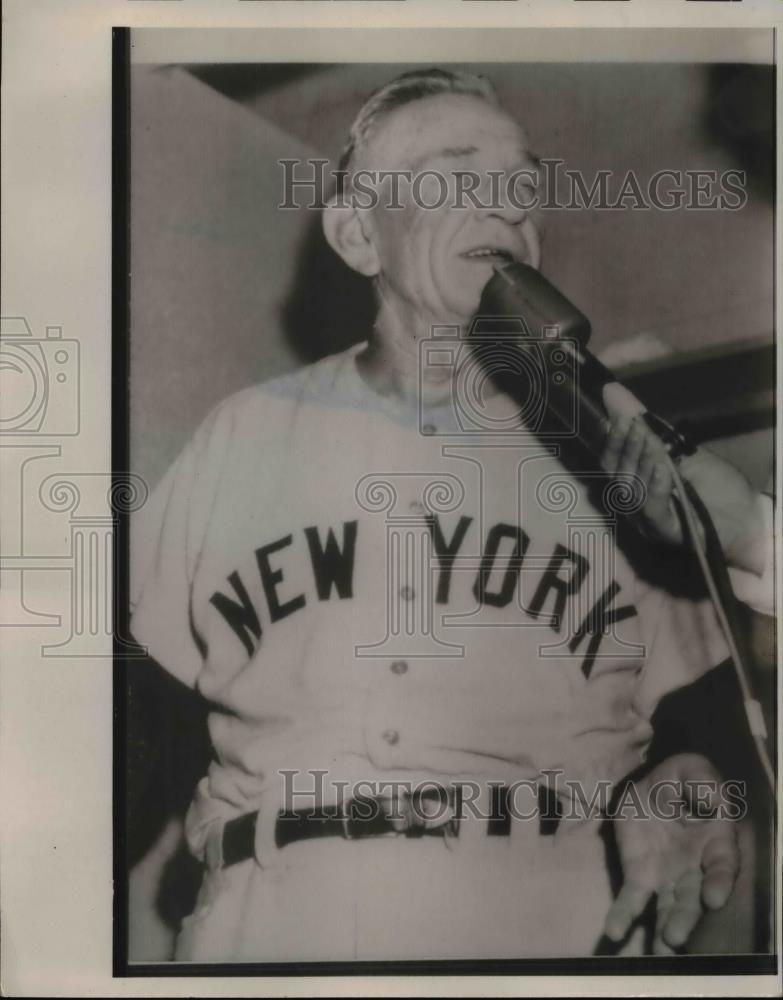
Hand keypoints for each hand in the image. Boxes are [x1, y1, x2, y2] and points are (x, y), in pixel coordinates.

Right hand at [599, 414, 765, 574]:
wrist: (749, 514)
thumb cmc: (715, 484)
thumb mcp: (680, 448)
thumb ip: (648, 425)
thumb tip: (611, 390)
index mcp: (636, 487)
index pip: (612, 464)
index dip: (613, 441)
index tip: (621, 419)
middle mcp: (636, 507)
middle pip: (618, 476)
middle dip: (627, 448)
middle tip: (636, 426)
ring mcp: (649, 522)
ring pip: (632, 491)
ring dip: (641, 462)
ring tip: (652, 442)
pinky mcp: (667, 532)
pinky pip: (652, 509)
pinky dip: (655, 487)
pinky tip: (662, 468)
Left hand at [604, 753, 739, 953]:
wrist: (647, 786)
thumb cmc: (679, 779)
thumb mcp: (691, 769)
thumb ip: (702, 780)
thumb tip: (711, 800)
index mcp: (715, 841)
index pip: (723, 867)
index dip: (720, 882)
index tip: (714, 898)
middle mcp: (696, 868)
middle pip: (695, 898)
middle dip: (687, 918)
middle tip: (675, 937)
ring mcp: (668, 877)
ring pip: (669, 907)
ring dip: (665, 927)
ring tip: (659, 948)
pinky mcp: (640, 877)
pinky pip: (633, 900)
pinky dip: (624, 917)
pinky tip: (614, 933)